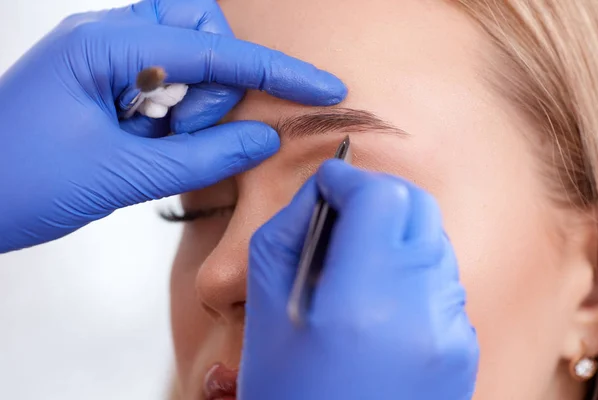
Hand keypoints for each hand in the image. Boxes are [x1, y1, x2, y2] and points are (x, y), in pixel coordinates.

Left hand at [0, 0, 345, 252]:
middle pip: (200, 31)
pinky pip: (160, 82)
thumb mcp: (120, 176)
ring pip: (183, 55)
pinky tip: (145, 141)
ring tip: (154, 143)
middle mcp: (106, 39)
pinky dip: (171, 113)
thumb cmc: (17, 184)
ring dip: (191, 101)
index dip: (276, 72)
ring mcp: (102, 58)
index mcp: (106, 46)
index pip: (215, 51)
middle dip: (214, 83)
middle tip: (185, 132)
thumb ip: (201, 157)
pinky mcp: (101, 83)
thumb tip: (263, 138)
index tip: (324, 89)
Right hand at [240, 160, 478, 399]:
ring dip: (395, 234)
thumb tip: (323, 193)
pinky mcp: (462, 346)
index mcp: (361, 301)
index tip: (329, 184)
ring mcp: (450, 331)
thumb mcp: (266, 308)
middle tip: (344, 214)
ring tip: (357, 263)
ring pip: (432, 240)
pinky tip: (379, 300)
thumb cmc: (289, 392)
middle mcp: (420, 311)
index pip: (380, 196)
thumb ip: (292, 233)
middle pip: (417, 207)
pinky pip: (441, 280)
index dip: (348, 179)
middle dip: (377, 199)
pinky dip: (411, 271)